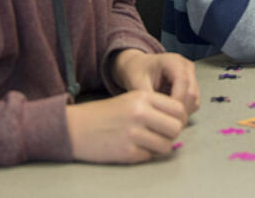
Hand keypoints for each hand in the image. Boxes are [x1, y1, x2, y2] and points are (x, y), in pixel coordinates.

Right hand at [66, 90, 190, 162]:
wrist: (75, 127)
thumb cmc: (106, 113)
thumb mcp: (132, 99)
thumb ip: (156, 107)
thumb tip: (179, 123)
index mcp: (143, 96)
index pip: (178, 109)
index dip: (179, 118)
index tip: (171, 123)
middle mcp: (140, 113)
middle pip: (176, 127)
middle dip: (172, 133)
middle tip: (161, 135)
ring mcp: (133, 133)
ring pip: (166, 145)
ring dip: (161, 146)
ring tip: (148, 143)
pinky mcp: (127, 152)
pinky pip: (150, 156)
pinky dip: (145, 154)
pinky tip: (134, 148)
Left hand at [112, 49, 199, 113]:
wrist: (138, 66)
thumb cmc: (136, 71)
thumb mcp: (137, 83)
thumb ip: (148, 98)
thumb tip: (157, 115)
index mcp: (173, 61)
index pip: (183, 82)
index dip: (175, 101)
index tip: (163, 115)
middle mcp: (186, 67)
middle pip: (192, 93)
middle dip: (178, 110)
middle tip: (163, 121)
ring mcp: (191, 75)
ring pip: (194, 100)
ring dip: (182, 112)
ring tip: (164, 117)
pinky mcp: (192, 85)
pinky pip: (193, 103)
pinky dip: (183, 111)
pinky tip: (168, 113)